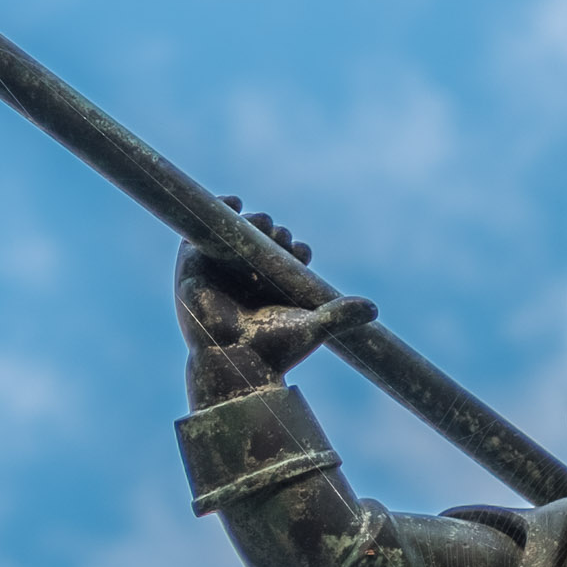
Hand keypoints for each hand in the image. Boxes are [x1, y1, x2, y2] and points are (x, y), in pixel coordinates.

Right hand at [175, 204, 375, 397]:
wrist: (240, 364)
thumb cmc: (274, 352)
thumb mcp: (313, 328)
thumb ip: (341, 316)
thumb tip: (373, 309)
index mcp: (265, 292)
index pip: (280, 258)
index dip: (292, 248)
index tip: (301, 251)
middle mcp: (241, 282)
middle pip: (257, 243)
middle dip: (272, 234)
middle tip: (282, 235)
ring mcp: (217, 274)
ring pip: (232, 236)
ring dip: (249, 223)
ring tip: (264, 223)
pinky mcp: (192, 269)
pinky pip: (199, 235)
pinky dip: (214, 214)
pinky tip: (233, 202)